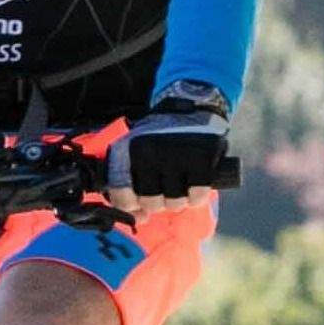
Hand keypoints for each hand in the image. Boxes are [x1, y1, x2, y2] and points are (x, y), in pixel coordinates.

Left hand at [122, 95, 235, 209]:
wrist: (192, 105)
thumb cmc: (161, 135)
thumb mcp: (136, 150)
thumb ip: (130, 183)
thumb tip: (139, 219)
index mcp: (129, 151)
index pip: (122, 194)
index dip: (130, 205)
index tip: (138, 202)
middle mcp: (150, 154)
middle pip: (151, 203)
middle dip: (158, 202)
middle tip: (164, 189)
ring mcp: (176, 157)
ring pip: (175, 203)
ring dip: (178, 199)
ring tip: (180, 184)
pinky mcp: (201, 160)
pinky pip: (197, 197)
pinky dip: (197, 196)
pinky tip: (195, 183)